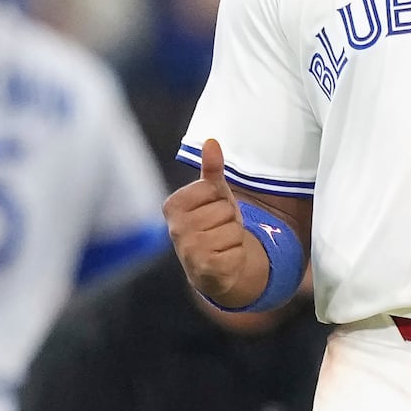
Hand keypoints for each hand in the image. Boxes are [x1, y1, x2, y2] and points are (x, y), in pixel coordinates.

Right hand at [163, 138, 251, 304]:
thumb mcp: (214, 194)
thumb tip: (211, 141)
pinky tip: (224, 257)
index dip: (219, 198)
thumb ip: (212, 169)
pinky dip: (236, 253)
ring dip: (233, 236)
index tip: (211, 209)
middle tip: (218, 228)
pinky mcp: (206, 269)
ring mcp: (189, 251)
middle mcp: (176, 230)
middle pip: (224, 208)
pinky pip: (237, 249)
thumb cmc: (213, 224)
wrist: (215, 265)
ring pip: (233, 228)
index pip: (212, 188)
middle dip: (228, 218)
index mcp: (173, 206)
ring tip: (221, 242)